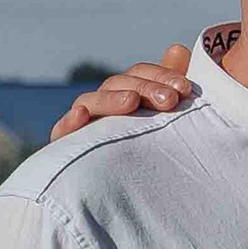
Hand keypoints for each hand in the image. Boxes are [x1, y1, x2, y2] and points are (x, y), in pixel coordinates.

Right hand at [51, 34, 212, 140]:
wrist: (126, 200)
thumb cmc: (151, 152)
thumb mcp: (165, 119)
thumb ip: (170, 86)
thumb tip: (178, 48)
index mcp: (127, 95)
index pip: (139, 74)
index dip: (161, 75)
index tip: (185, 88)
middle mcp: (103, 105)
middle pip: (118, 84)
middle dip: (145, 89)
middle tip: (170, 101)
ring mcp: (83, 125)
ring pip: (90, 102)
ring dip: (111, 99)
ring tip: (131, 102)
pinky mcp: (67, 147)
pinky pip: (63, 131)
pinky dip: (70, 121)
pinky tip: (82, 116)